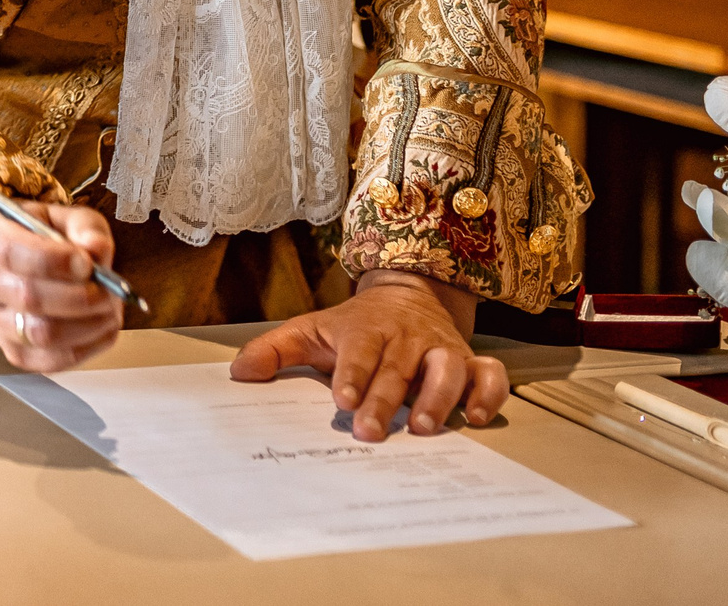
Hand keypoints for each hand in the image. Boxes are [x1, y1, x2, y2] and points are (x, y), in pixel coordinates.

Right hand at [0, 200, 123, 372]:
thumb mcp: (68, 219)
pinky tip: (101, 327)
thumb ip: (85, 227)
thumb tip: (96, 249)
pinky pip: (52, 361)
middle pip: (27, 297)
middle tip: (108, 290)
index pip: (10, 252)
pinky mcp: (15, 352)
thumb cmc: (48, 239)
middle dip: (78, 296)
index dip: (52, 261)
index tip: (87, 264)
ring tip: (109, 308)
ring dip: (85, 324)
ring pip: (40, 334)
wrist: (29, 266)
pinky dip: (86, 346)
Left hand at [229, 270, 505, 440]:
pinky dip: (489, 393)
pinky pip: (490, 374)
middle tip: (372, 432)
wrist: (407, 295)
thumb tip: (238, 373)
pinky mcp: (471, 360)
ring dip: (438, 397)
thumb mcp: (311, 331)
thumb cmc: (354, 327)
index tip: (343, 401)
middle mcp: (405, 339)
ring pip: (447, 369)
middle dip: (386, 400)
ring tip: (424, 427)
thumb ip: (274, 351)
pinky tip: (478, 417)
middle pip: (397, 369)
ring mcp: (441, 349)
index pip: (358, 352)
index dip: (353, 375)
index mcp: (365, 330)